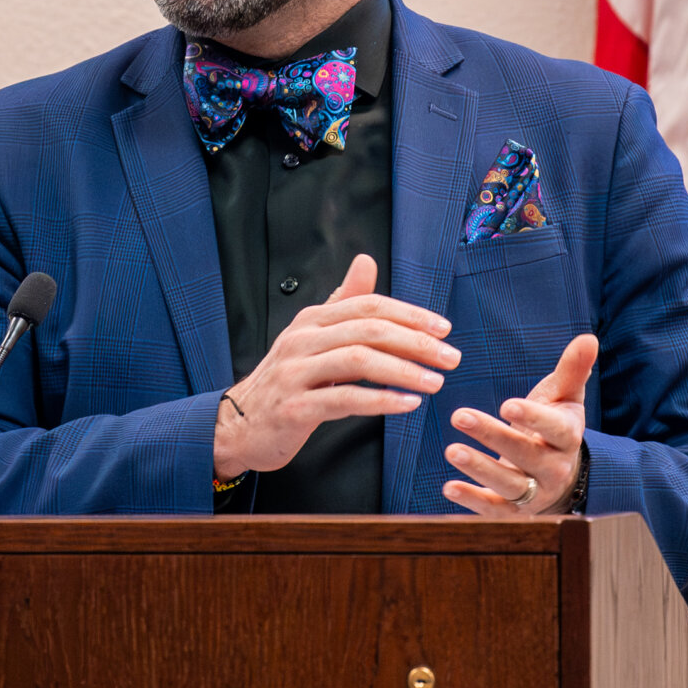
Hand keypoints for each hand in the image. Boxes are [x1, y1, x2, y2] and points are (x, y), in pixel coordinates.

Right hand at [212, 254, 460, 479]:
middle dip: (416, 342)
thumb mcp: (312, 337)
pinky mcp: (294, 407)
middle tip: (449, 357)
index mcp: (311, 320)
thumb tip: (366, 262)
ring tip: (435, 382)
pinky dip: (381, 401)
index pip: (368, 305)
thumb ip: (343, 303)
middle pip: (368, 330)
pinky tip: (407, 405)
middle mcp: (301, 340)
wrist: (238, 425)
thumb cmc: (286, 381)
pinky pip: (344, 400)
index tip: (443, 329)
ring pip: (359, 361)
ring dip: (404, 371)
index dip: (410, 315)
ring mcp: (295, 373)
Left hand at [443, 334, 597, 515]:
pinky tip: (449, 487)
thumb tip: (588, 338)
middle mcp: (554, 468)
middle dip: (493, 436)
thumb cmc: (556, 428)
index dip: (533, 418)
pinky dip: (473, 500)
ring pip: (509, 484)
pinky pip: (495, 509)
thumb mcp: (566, 399)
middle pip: (526, 454)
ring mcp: (535, 492)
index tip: (508, 405)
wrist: (562, 477)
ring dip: (480, 469)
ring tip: (452, 450)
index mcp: (567, 438)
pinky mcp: (515, 511)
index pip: (554, 429)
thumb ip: (572, 371)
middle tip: (459, 415)